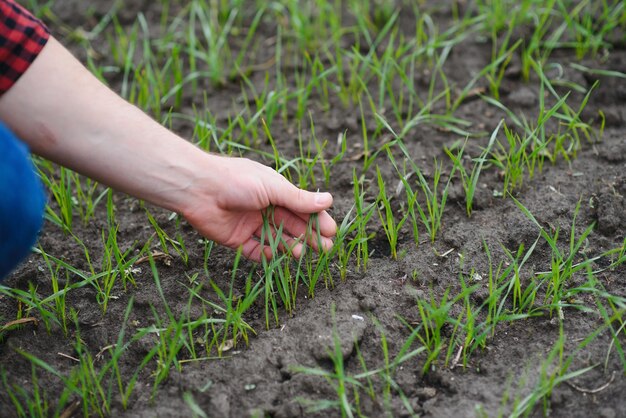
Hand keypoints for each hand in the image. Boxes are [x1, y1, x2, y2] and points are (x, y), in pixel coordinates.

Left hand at [180, 155, 335, 260]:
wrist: (199, 189)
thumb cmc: (237, 181)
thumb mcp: (273, 188)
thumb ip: (299, 198)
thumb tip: (329, 200)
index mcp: (274, 191)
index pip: (301, 207)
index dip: (316, 219)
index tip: (331, 231)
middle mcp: (264, 207)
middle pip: (291, 225)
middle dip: (308, 236)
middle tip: (325, 248)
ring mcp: (250, 224)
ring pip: (276, 239)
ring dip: (290, 246)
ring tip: (301, 253)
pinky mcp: (236, 239)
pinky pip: (256, 250)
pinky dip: (267, 254)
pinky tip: (278, 255)